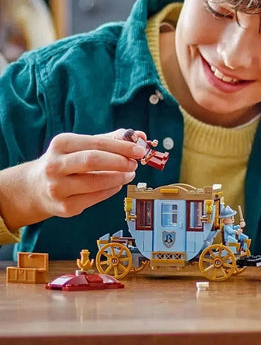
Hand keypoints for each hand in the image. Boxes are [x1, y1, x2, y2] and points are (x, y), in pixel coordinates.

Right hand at [0, 128, 144, 230]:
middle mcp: (55, 165)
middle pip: (93, 161)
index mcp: (62, 143)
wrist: (35, 188)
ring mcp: (57, 188)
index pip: (97, 143)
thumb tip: (141, 137)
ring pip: (96, 182)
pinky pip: (95, 198)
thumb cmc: (67, 161)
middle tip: (135, 163)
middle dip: (120, 162)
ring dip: (119, 178)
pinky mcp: (64, 207)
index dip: (122, 146)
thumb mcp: (82, 144)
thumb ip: (111, 139)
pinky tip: (117, 184)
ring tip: (129, 174)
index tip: (140, 150)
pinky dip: (111, 190)